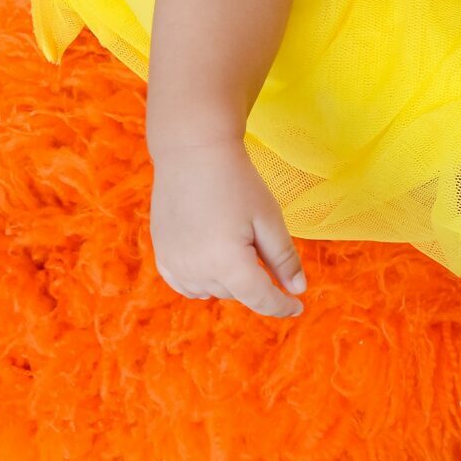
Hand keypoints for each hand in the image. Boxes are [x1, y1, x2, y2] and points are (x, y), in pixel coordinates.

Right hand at [150, 138, 306, 317]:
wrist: (193, 153)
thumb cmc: (237, 181)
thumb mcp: (269, 218)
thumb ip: (284, 258)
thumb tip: (298, 289)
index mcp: (227, 262)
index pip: (260, 299)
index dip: (282, 306)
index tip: (297, 307)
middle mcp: (197, 271)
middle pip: (238, 293)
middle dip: (254, 278)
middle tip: (257, 240)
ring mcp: (175, 265)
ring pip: (213, 291)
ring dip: (229, 281)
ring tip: (234, 243)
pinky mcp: (162, 256)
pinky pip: (187, 285)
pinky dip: (204, 280)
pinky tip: (211, 257)